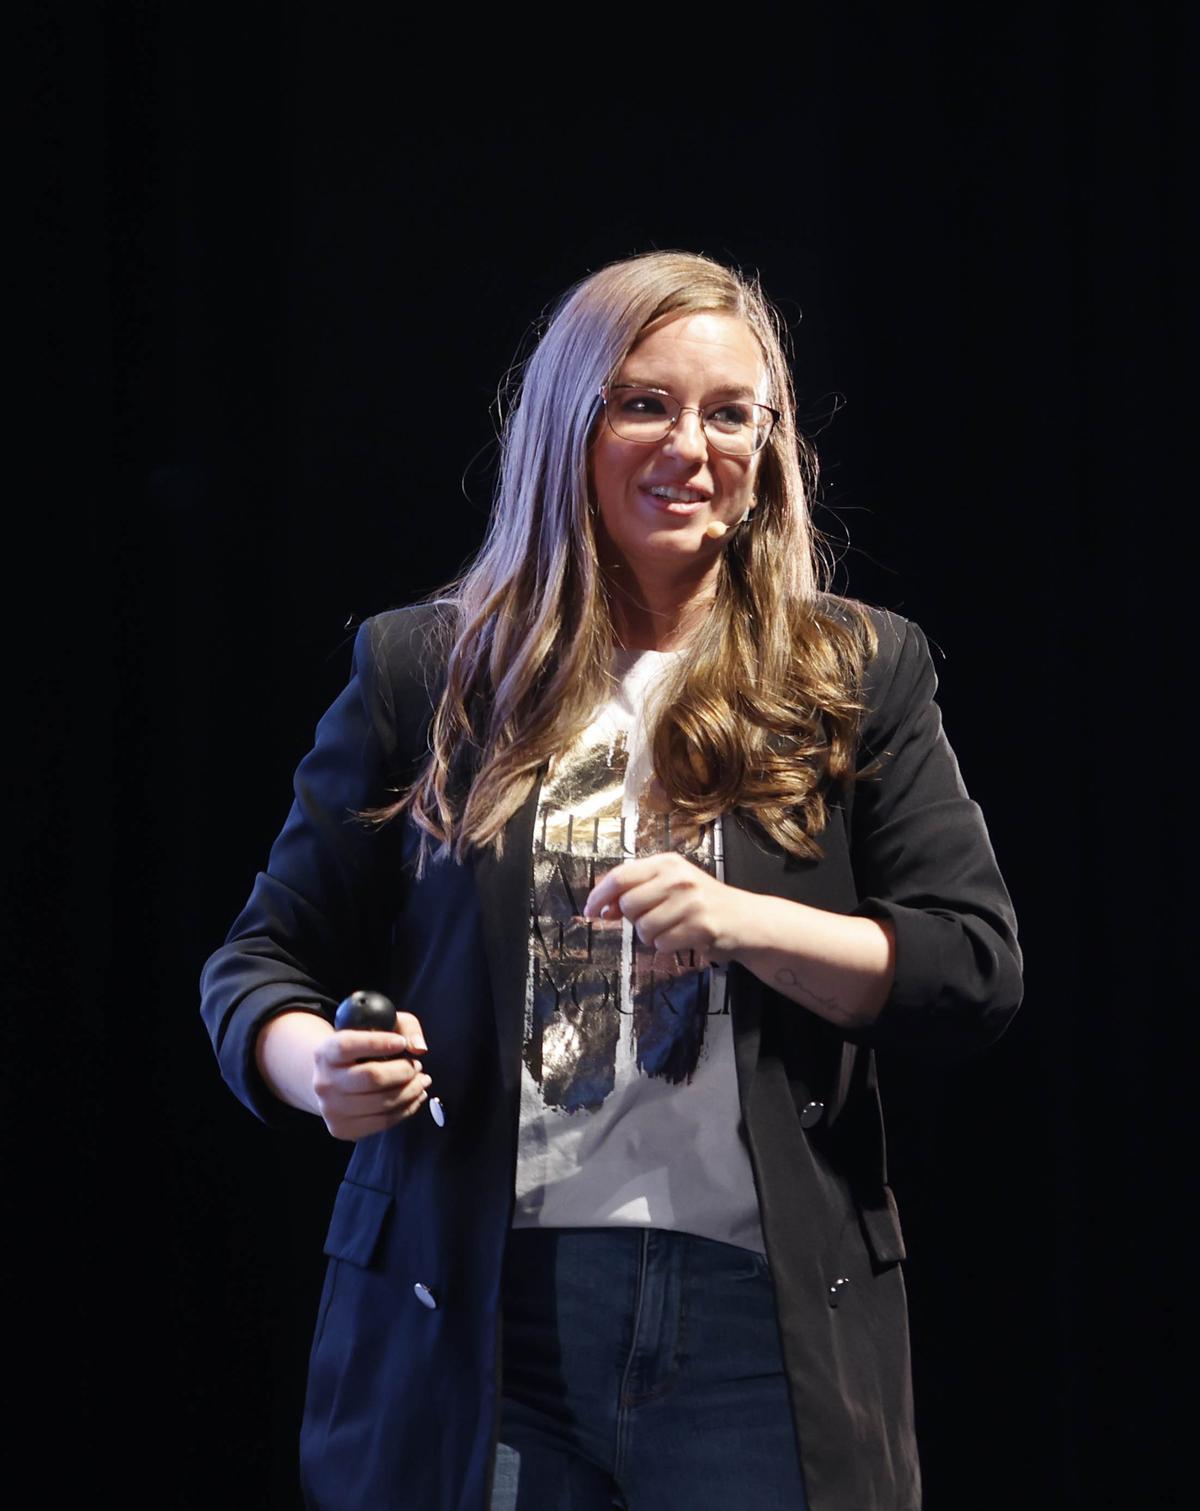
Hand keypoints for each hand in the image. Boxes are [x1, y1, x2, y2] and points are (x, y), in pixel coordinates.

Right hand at [310, 1012, 432, 1140]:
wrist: (333, 1081)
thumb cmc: (362, 1050)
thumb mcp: (378, 1025)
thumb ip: (404, 1027)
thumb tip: (419, 1048)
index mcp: (326, 1052)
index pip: (348, 1045)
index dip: (378, 1043)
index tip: (401, 1043)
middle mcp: (324, 1081)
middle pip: (372, 1077)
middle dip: (404, 1071)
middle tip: (417, 1066)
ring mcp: (331, 1109)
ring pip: (382, 1103)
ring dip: (411, 1091)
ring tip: (421, 1081)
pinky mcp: (342, 1128)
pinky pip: (383, 1122)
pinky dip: (407, 1109)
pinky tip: (415, 1097)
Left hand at [583, 853, 748, 961]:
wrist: (746, 919)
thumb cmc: (703, 902)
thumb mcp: (670, 886)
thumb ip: (637, 891)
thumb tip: (601, 908)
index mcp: (668, 862)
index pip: (621, 876)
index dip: (600, 895)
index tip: (589, 910)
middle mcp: (678, 878)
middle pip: (628, 904)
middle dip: (634, 918)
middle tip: (653, 918)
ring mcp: (691, 902)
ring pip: (643, 927)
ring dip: (651, 935)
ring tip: (672, 928)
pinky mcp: (700, 926)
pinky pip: (661, 943)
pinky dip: (666, 946)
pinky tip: (682, 937)